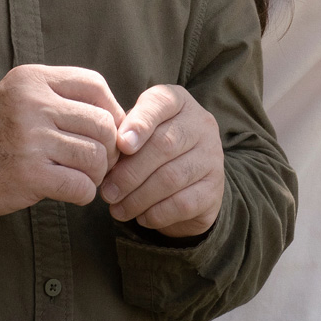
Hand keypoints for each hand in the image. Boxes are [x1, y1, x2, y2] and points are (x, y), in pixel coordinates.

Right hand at [0, 64, 125, 215]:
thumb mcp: (22, 98)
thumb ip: (63, 99)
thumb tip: (121, 120)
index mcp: (32, 79)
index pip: (95, 85)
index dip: (111, 111)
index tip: (105, 132)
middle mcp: (32, 103)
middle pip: (103, 123)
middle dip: (108, 148)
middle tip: (96, 162)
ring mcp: (30, 139)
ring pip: (97, 156)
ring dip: (96, 174)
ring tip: (80, 176)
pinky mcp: (29, 175)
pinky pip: (82, 186)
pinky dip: (84, 194)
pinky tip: (70, 192)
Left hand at [102, 84, 224, 237]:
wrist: (187, 185)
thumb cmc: (150, 151)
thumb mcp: (137, 135)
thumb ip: (122, 137)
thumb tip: (106, 155)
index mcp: (178, 102)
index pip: (160, 104)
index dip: (140, 123)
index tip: (122, 145)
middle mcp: (201, 124)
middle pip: (165, 145)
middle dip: (130, 172)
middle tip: (108, 192)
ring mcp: (212, 157)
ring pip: (172, 177)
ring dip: (138, 198)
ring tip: (117, 209)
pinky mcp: (214, 189)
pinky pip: (183, 203)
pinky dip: (156, 213)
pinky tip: (141, 217)